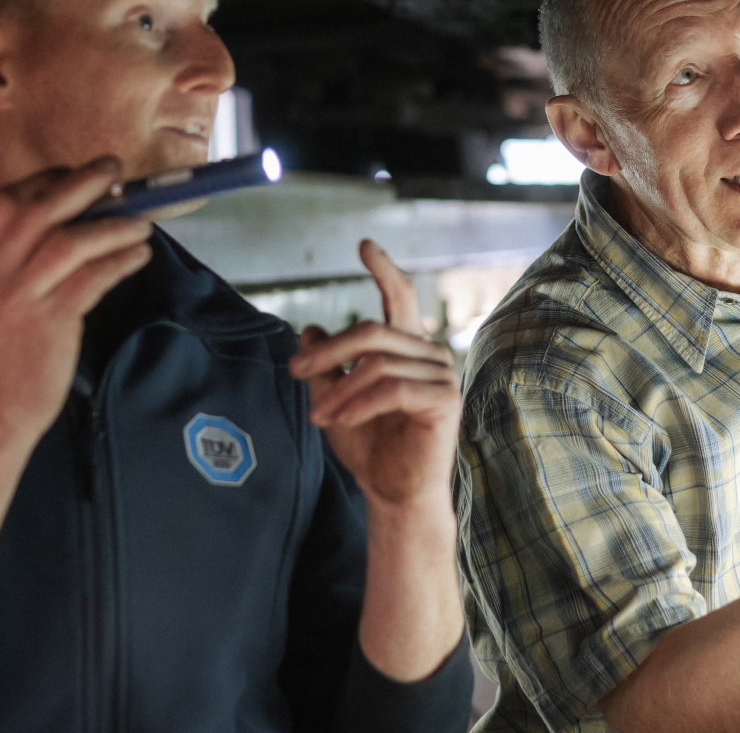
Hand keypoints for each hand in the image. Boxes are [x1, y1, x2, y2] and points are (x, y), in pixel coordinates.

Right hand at [0, 157, 154, 440]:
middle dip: (83, 184)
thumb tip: (63, 221)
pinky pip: (95, 276)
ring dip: (114, 225)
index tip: (75, 174)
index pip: (6, 201)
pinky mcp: (50, 319)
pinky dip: (122, 260)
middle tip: (114, 173)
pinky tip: (138, 256)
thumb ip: (8, 258)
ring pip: (73, 240)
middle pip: (41, 208)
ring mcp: (17, 294)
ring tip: (140, 224)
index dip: (45, 180)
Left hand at [290, 240, 461, 511]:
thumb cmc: (370, 448)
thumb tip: (309, 329)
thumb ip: (324, 367)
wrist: (394, 493)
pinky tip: (338, 420)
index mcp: (408, 349)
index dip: (384, 270)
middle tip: (294, 369)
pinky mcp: (444, 400)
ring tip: (317, 415)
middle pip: (372, 331)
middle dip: (328, 351)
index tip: (363, 246)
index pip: (399, 298)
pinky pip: (390, 389)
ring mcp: (442, 376)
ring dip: (337, 390)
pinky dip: (357, 404)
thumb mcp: (334, 400)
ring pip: (376, 363)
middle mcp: (430, 355)